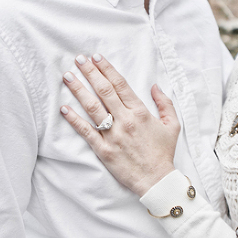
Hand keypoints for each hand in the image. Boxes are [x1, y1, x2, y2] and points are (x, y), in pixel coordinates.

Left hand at [60, 54, 179, 196]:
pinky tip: (64, 108)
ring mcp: (113, 135)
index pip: (120, 85)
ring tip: (67, 76)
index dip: (107, 69)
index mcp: (140, 113)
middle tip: (78, 59)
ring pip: (92, 108)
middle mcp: (125, 121)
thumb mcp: (172, 125)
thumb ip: (164, 103)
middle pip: (104, 91)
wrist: (157, 180)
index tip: (96, 57)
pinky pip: (86, 132)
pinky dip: (74, 120)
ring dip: (78, 90)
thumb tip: (155, 86)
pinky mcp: (103, 150)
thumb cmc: (163, 153)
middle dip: (90, 73)